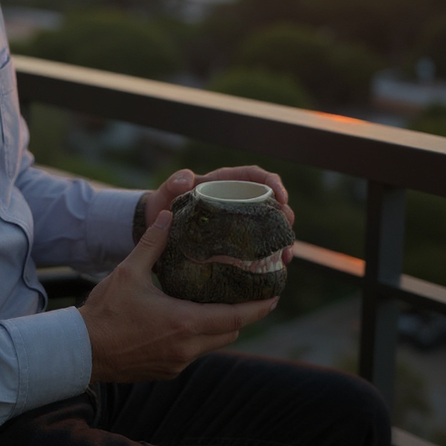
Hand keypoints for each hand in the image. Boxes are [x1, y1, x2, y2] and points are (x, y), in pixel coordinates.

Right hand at [78, 210, 277, 382]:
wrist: (80, 351)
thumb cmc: (105, 312)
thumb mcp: (129, 271)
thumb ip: (152, 243)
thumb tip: (168, 217)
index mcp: (184, 322)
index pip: (236, 317)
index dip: (259, 306)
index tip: (275, 294)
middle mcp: (187, 348)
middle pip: (231, 332)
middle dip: (243, 315)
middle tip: (251, 294)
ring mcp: (178, 363)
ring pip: (213, 344)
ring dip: (220, 326)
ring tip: (222, 303)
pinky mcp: (166, 371)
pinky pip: (194, 354)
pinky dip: (199, 337)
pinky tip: (188, 320)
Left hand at [142, 166, 293, 265]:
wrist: (157, 228)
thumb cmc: (164, 204)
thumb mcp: (168, 191)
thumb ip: (174, 183)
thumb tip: (187, 179)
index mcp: (225, 182)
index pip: (256, 177)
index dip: (274, 183)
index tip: (282, 197)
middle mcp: (237, 200)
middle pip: (270, 203)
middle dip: (285, 216)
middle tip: (288, 232)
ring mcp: (238, 221)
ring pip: (269, 226)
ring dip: (282, 240)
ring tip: (286, 256)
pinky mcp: (236, 240)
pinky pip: (258, 245)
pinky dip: (269, 255)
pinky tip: (275, 267)